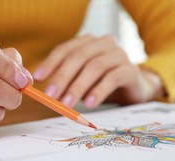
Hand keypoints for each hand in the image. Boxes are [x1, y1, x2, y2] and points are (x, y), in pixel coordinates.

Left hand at [33, 34, 163, 107]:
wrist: (136, 88)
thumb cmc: (104, 83)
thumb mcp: (82, 80)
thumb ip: (67, 81)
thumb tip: (47, 93)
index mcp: (88, 43)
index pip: (66, 49)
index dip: (50, 63)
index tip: (38, 78)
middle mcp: (104, 44)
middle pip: (79, 57)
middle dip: (62, 76)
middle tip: (51, 95)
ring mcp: (119, 55)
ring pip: (95, 67)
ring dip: (78, 86)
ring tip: (67, 103)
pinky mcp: (131, 70)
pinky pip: (113, 78)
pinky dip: (99, 91)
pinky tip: (89, 103)